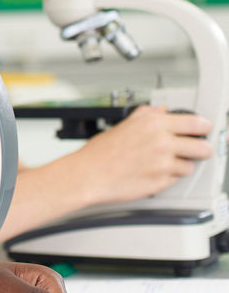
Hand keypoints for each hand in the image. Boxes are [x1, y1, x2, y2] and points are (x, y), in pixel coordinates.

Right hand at [73, 105, 212, 204]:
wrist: (88, 175)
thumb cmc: (100, 153)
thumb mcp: (123, 124)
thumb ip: (146, 115)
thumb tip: (161, 110)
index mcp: (153, 124)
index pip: (196, 123)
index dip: (204, 127)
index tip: (204, 129)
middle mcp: (162, 142)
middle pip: (203, 148)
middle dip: (200, 150)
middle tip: (194, 150)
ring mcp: (163, 164)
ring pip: (190, 166)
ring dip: (181, 166)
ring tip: (163, 163)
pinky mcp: (162, 182)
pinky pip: (175, 180)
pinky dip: (168, 177)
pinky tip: (152, 172)